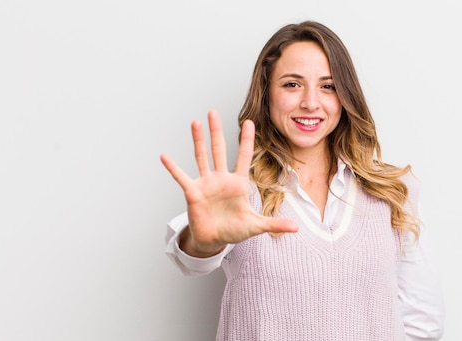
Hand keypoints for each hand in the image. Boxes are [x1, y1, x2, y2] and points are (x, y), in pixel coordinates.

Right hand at [160, 110, 297, 256]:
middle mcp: (221, 178)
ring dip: (198, 140)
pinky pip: (181, 177)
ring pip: (202, 156)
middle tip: (213, 112)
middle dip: (217, 131)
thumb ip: (274, 224)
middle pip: (219, 149)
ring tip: (195, 122)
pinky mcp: (193, 192)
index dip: (246, 140)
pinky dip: (173, 167)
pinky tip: (165, 156)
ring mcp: (206, 183)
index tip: (249, 122)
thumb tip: (296, 228)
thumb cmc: (234, 230)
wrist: (214, 240)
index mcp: (238, 183)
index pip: (244, 156)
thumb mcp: (256, 226)